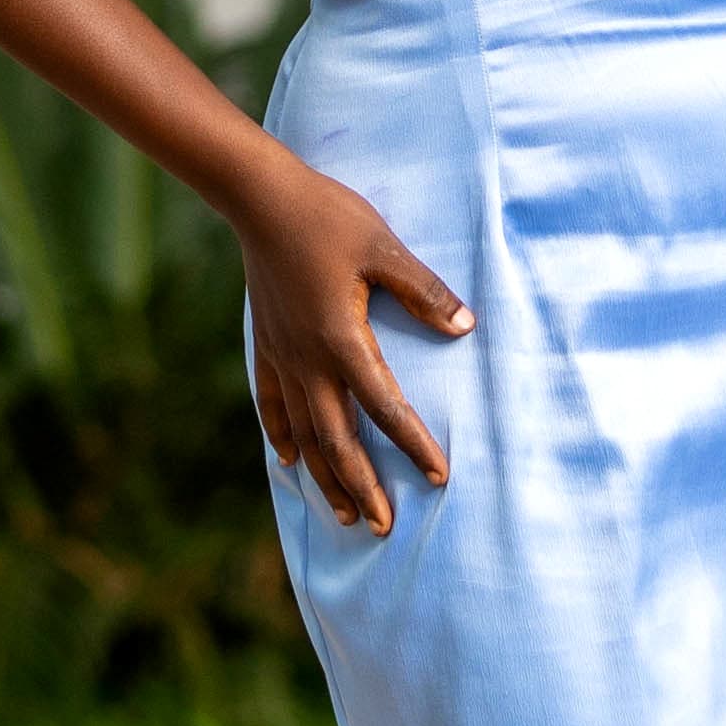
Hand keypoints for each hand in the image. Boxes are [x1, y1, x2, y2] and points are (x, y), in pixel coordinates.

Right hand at [239, 155, 471, 532]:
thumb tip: (465, 326)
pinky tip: (291, 462)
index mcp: (341, 339)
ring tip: (344, 513)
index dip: (413, 443)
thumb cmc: (328, 218)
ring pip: (304, 433)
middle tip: (382, 527)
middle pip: (337, 439)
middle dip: (362, 486)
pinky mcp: (266, 345)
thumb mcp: (385, 248)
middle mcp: (308, 359)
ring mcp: (283, 356)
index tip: (439, 475)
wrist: (260, 198)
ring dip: (325, 476)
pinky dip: (284, 436)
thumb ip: (424, 292)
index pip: (384, 406)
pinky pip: (273, 404)